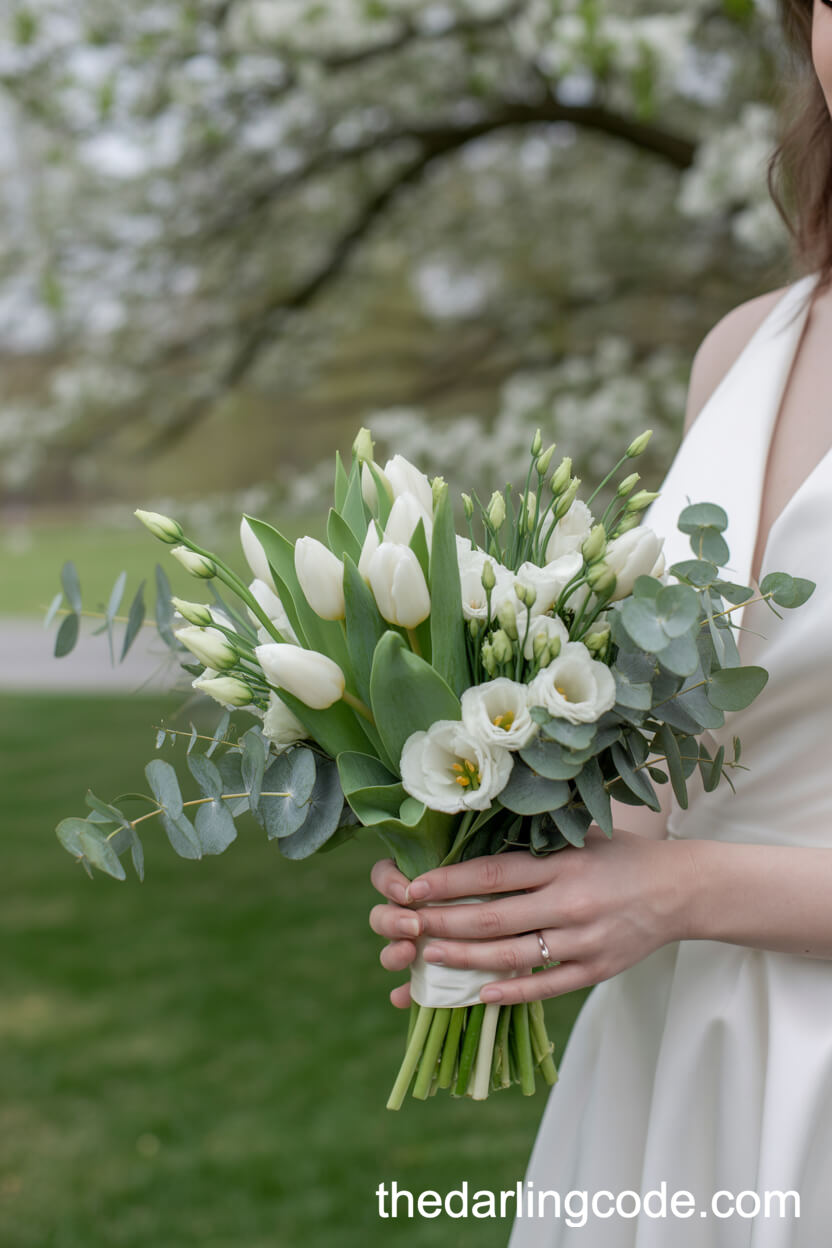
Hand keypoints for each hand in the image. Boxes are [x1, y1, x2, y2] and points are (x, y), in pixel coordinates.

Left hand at [369, 827, 696, 1006]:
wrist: (682, 890)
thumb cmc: (623, 857)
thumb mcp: (580, 839)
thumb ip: (535, 847)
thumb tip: (475, 844)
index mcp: (563, 864)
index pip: (494, 875)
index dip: (450, 883)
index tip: (415, 887)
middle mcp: (570, 902)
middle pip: (494, 919)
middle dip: (445, 924)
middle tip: (408, 927)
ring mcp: (584, 940)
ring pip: (513, 956)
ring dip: (466, 960)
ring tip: (431, 958)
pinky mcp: (597, 969)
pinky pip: (547, 986)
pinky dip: (512, 992)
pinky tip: (482, 994)